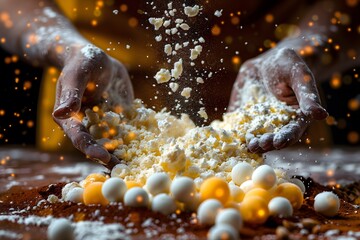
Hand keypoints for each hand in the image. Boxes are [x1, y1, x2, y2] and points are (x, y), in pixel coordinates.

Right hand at [52, 44, 133, 168]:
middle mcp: (88, 126)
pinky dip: (137, 139)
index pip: (80, 139)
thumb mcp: (76, 75)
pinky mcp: (120, 119)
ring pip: (114, 142)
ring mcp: (105, 124)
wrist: (98, 59)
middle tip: (125, 170)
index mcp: (71, 120)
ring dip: (125, 154)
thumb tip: (61, 112)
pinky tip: (150, 148)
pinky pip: (128, 130)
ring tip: (139, 166)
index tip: (104, 157)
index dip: (91, 149)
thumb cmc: (82, 63)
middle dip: (111, 159)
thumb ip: (71, 94)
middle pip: (98, 146)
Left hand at [229, 48, 327, 152]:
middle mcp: (277, 124)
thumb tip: (321, 115)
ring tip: (248, 146)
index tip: (279, 142)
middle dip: (267, 143)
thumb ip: (308, 96)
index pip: (292, 131)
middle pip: (273, 138)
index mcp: (295, 118)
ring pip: (256, 136)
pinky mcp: (244, 117)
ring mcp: (259, 122)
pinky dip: (234, 133)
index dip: (286, 137)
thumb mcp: (300, 76)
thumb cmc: (290, 65)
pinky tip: (229, 138)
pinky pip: (238, 126)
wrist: (269, 61)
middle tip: (260, 145)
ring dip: (252, 142)